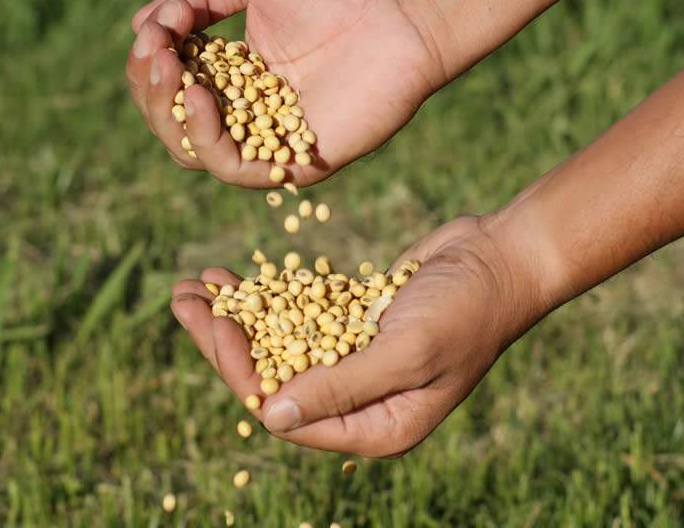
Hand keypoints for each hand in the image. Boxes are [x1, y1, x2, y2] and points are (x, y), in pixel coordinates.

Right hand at [125, 0, 444, 186]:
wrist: (395, 9)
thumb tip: (141, 26)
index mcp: (234, 73)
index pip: (171, 86)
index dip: (149, 65)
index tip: (150, 35)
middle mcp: (246, 111)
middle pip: (173, 123)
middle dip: (151, 90)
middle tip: (154, 56)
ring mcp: (269, 139)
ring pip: (193, 151)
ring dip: (169, 114)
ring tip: (172, 73)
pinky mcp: (294, 162)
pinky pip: (236, 170)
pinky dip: (208, 140)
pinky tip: (201, 100)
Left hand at [169, 212, 548, 456]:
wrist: (503, 257)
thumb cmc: (469, 310)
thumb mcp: (408, 352)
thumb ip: (342, 386)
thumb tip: (270, 418)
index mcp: (376, 426)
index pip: (290, 414)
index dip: (242, 374)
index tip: (215, 327)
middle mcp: (360, 399)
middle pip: (272, 377)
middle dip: (224, 341)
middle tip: (180, 301)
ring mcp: (355, 358)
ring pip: (277, 344)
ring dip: (235, 316)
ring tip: (191, 287)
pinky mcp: (353, 321)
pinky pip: (297, 315)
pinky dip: (264, 296)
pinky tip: (228, 277)